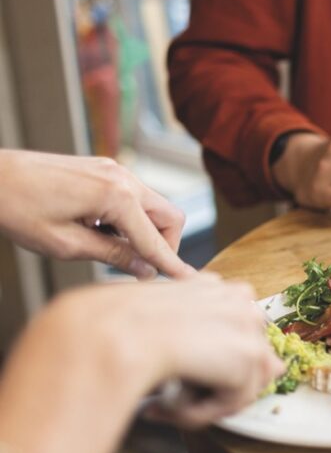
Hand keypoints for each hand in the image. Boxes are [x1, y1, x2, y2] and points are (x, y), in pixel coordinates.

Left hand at [0, 150, 195, 278]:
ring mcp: (113, 170)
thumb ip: (111, 256)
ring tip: (113, 251)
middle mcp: (122, 178)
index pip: (156, 239)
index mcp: (116, 196)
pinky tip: (102, 232)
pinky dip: (129, 219)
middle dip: (164, 244)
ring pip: (153, 206)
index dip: (172, 264)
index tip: (190, 282)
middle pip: (169, 216)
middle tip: (143, 268)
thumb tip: (143, 269)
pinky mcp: (103, 170)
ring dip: (145, 232)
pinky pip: (133, 197)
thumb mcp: (65, 244)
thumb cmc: (17, 208)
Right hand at [36, 275, 283, 428]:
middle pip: (247, 361)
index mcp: (220, 289)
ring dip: (204, 403)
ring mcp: (249, 326)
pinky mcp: (249, 356)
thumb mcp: (167, 330)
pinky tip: (170, 404)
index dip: (210, 365)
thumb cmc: (124, 329)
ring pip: (241, 385)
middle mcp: (242, 301)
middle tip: (171, 396)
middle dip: (214, 385)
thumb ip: (206, 342)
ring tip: (166, 403)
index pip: (237, 336)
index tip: (179, 378)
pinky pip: (232, 403)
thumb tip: (266, 367)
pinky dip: (201, 413)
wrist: (114, 331)